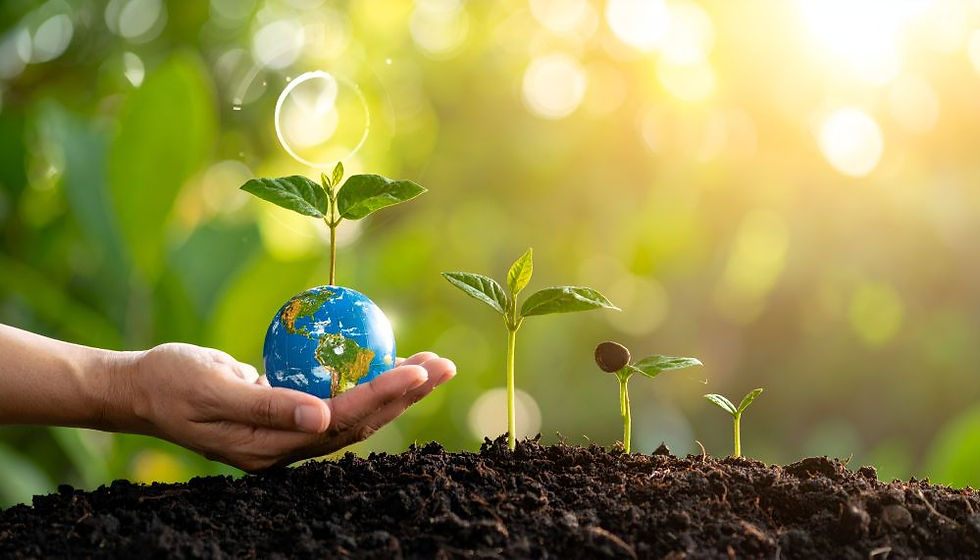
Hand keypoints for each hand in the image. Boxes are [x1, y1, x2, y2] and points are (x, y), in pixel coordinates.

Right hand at [118, 343, 454, 470]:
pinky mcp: (290, 415)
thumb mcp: (211, 389)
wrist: (142, 390)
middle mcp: (289, 446)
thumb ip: (265, 405)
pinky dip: (368, 382)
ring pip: (356, 414)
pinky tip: (391, 360)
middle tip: (445, 366)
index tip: (418, 371)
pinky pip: (338, 400)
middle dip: (407, 396)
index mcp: (271, 448)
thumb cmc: (171, 381)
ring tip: (433, 364)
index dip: (383, 396)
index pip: (341, 422)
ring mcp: (291, 433)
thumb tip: (321, 419)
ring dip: (397, 390)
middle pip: (361, 423)